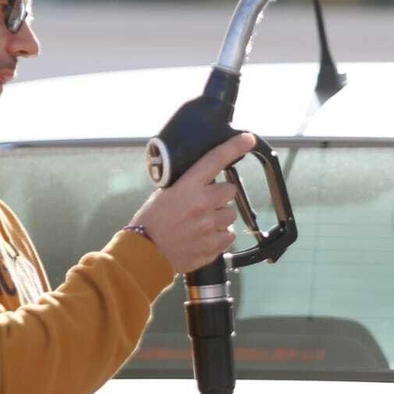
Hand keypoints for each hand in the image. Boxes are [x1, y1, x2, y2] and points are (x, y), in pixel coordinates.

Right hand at [130, 134, 253, 272]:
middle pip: (230, 191)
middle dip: (221, 195)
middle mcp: (202, 205)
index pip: (216, 160)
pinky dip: (219, 236)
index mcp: (188, 187)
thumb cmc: (150, 222)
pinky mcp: (213, 246)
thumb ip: (188, 185)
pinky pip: (228, 237)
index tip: (247, 140)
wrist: (145, 253)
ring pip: (231, 215)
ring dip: (221, 217)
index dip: (234, 147)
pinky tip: (204, 237)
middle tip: (206, 203)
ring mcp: (209, 227)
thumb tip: (206, 179)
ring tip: (202, 223)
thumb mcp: (164, 194)